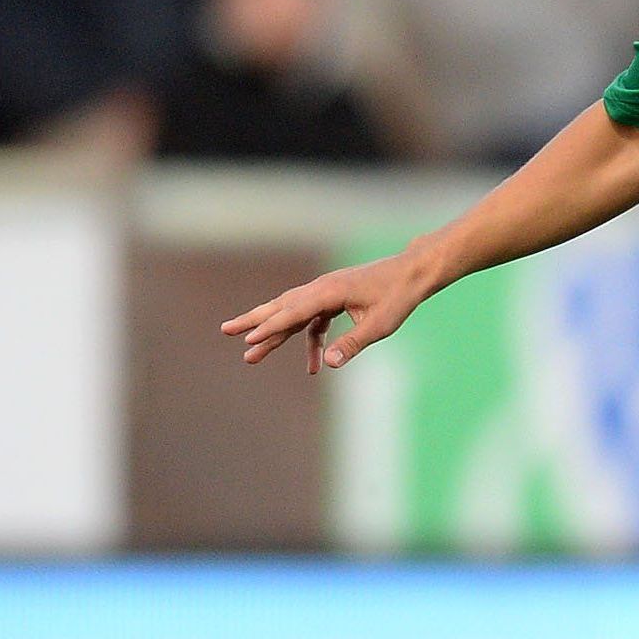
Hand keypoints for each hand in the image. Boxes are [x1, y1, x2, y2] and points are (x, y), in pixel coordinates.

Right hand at [221, 248, 433, 371]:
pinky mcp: (333, 299)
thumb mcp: (379, 325)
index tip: (249, 340)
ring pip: (292, 313)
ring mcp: (325, 293)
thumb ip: (352, 344)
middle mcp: (321, 289)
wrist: (412, 273)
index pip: (293, 313)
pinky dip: (310, 340)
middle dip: (254, 322)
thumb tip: (328, 364)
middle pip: (281, 307)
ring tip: (251, 350)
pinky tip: (314, 364)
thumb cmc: (398, 297)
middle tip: (226, 332)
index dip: (271, 328)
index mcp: (328, 292)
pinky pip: (314, 321)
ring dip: (274, 332)